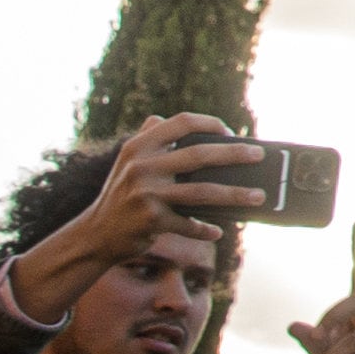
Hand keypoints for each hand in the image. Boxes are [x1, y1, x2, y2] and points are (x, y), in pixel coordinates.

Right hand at [7, 114, 266, 324]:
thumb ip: (148, 138)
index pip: (182, 122)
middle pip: (200, 154)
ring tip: (258, 196)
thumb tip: (168, 119)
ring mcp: (147, 195)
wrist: (95, 235)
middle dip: (235, 154)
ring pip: (203, 192)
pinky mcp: (152, 221)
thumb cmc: (121, 194)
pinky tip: (218, 231)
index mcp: (139, 146)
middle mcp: (142, 167)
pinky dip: (205, 229)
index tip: (231, 132)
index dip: (211, 123)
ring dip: (235, 196)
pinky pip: (189, 224)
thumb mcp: (128, 161)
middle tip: (259, 155)